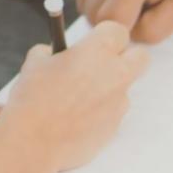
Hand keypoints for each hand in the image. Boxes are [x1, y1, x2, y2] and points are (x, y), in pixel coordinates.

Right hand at [0, 21, 150, 171]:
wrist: (33, 142)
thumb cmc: (32, 99)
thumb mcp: (35, 63)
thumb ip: (53, 52)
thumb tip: (56, 53)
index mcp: (97, 51)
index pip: (118, 31)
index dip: (105, 37)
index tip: (93, 43)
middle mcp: (115, 74)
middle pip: (140, 57)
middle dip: (126, 58)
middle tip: (102, 65)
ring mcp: (118, 103)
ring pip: (124, 88)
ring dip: (108, 89)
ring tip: (76, 101)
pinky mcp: (115, 127)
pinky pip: (113, 114)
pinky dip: (100, 114)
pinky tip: (75, 120)